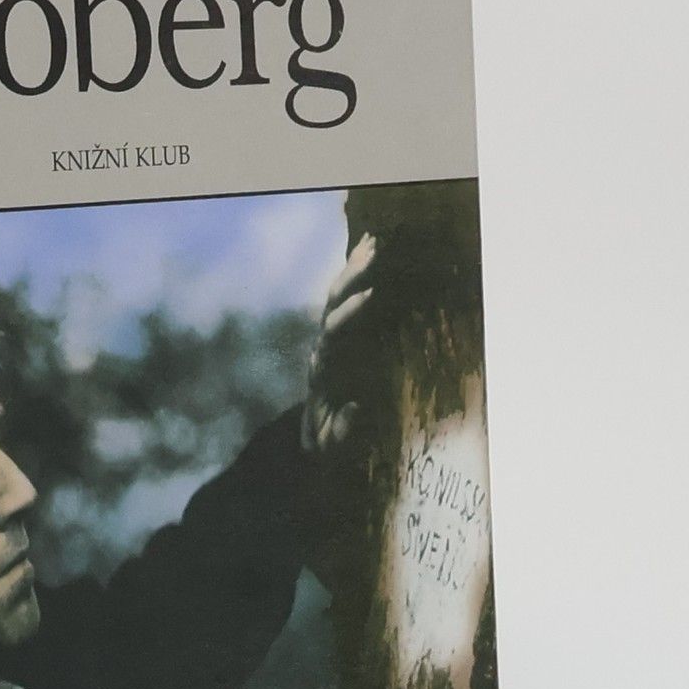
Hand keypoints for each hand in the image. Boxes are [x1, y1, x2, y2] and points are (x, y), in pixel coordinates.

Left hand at [302, 230, 377, 453]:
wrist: (313, 439)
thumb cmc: (325, 443)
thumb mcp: (331, 446)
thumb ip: (342, 430)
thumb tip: (357, 406)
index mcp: (324, 368)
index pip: (333, 333)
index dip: (350, 313)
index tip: (371, 294)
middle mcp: (324, 347)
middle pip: (333, 306)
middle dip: (352, 279)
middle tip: (374, 254)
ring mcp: (331, 339)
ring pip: (338, 298)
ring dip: (355, 270)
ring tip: (374, 242)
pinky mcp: (340, 337)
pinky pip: (347, 301)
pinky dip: (357, 277)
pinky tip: (370, 250)